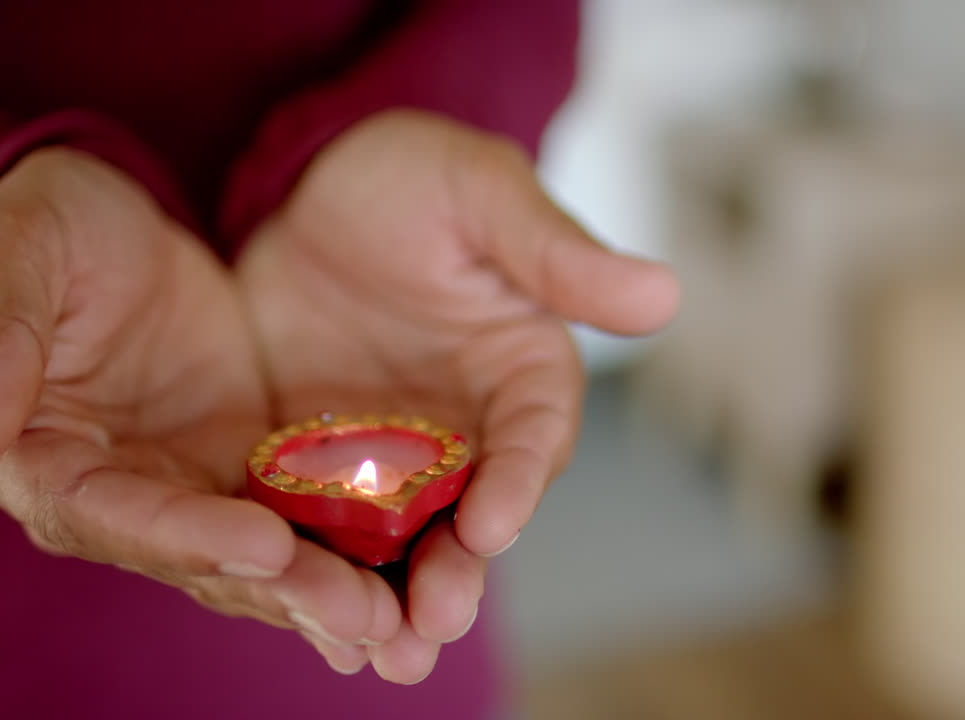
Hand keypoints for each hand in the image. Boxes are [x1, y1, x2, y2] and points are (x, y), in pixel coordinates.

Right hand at [0, 149, 397, 661]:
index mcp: (43, 457)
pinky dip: (347, 553)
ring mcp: (186, 486)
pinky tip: (409, 585)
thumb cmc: (48, 225)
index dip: (183, 536)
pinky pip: (299, 519)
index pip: (109, 514)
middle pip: (198, 558)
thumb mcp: (15, 252)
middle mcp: (118, 493)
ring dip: (327, 594)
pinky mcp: (242, 468)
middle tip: (365, 618)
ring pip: (257, 557)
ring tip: (403, 625)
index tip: (265, 546)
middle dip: (283, 591)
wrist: (112, 219)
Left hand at [237, 110, 679, 681]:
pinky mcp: (320, 466)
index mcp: (522, 374)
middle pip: (472, 514)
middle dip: (457, 571)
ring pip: (401, 541)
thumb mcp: (484, 200)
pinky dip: (315, 570)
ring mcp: (392, 458)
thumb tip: (667, 294)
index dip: (518, 481)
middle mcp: (467, 431)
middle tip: (433, 625)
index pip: (533, 438)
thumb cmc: (415, 179)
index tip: (494, 522)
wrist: (309, 187)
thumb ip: (558, 256)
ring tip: (378, 654)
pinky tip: (297, 611)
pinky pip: (321, 526)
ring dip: (393, 599)